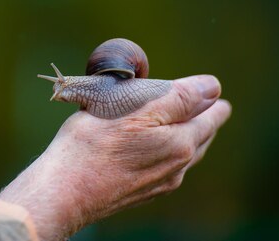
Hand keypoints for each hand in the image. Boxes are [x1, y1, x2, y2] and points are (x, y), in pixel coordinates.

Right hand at [0, 75, 230, 240]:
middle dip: (204, 119)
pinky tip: (158, 149)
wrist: (65, 191)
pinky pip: (168, 168)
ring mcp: (160, 183)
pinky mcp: (141, 193)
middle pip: (202, 137)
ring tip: (188, 123)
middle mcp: (177, 167)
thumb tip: (212, 86)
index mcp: (180, 143)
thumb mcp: (134, 109)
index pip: (210, 116)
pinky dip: (171, 152)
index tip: (213, 89)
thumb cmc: (93, 144)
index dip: (212, 100)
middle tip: (207, 105)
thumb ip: (177, 98)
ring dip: (189, 136)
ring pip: (186, 155)